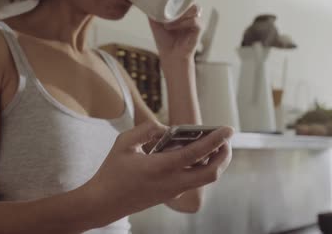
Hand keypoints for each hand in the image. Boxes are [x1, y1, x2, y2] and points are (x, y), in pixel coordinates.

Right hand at [86, 122, 233, 217]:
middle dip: (224, 155)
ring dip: (215, 162)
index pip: (197, 153)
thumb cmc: (111, 172)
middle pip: (211, 173)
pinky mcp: (170, 195)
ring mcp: (173, 191)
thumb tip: (166, 128)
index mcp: (162, 168)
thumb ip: (146, 130)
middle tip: (226, 139)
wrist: (103, 203)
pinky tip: (194, 154)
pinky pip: (193, 180)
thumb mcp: (124, 143)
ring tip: (215, 144)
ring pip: (205, 179)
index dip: (215, 140)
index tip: (228, 129)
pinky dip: (200, 167)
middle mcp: (173, 182)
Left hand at [149, 5, 202, 61]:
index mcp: (184, 9)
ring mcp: (196, 21)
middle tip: (165, 11)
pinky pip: (194, 21)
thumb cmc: (164, 39)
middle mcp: (192, 13)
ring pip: (194, 8)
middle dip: (178, 3)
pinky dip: (181, 23)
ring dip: (180, 13)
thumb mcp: (155, 22)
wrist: (169, 55)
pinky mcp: (199, 30)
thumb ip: (152, 10)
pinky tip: (170, 27)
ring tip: (167, 22)